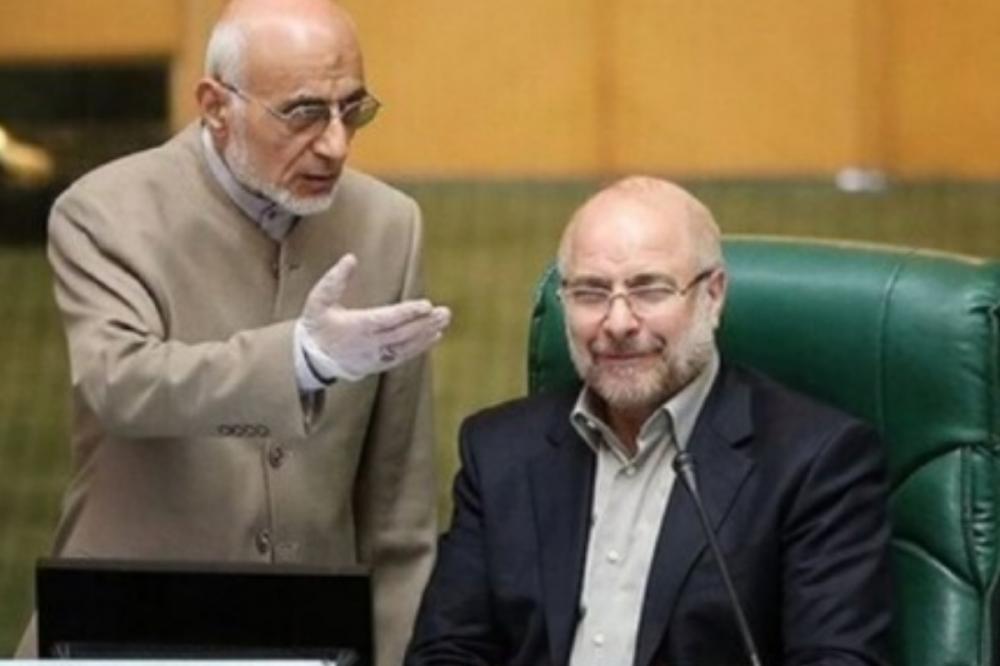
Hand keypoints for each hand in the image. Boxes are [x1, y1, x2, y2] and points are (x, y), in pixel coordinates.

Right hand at [300, 254, 450, 380]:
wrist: (310, 361)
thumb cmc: (316, 327)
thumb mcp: (318, 300)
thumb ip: (334, 280)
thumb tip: (350, 258)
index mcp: (356, 327)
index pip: (387, 319)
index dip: (408, 312)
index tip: (426, 305)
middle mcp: (369, 344)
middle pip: (402, 334)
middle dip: (425, 323)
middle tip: (444, 312)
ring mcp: (375, 357)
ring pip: (406, 346)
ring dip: (426, 334)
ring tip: (443, 322)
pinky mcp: (378, 364)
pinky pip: (403, 357)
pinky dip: (420, 347)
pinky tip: (433, 337)